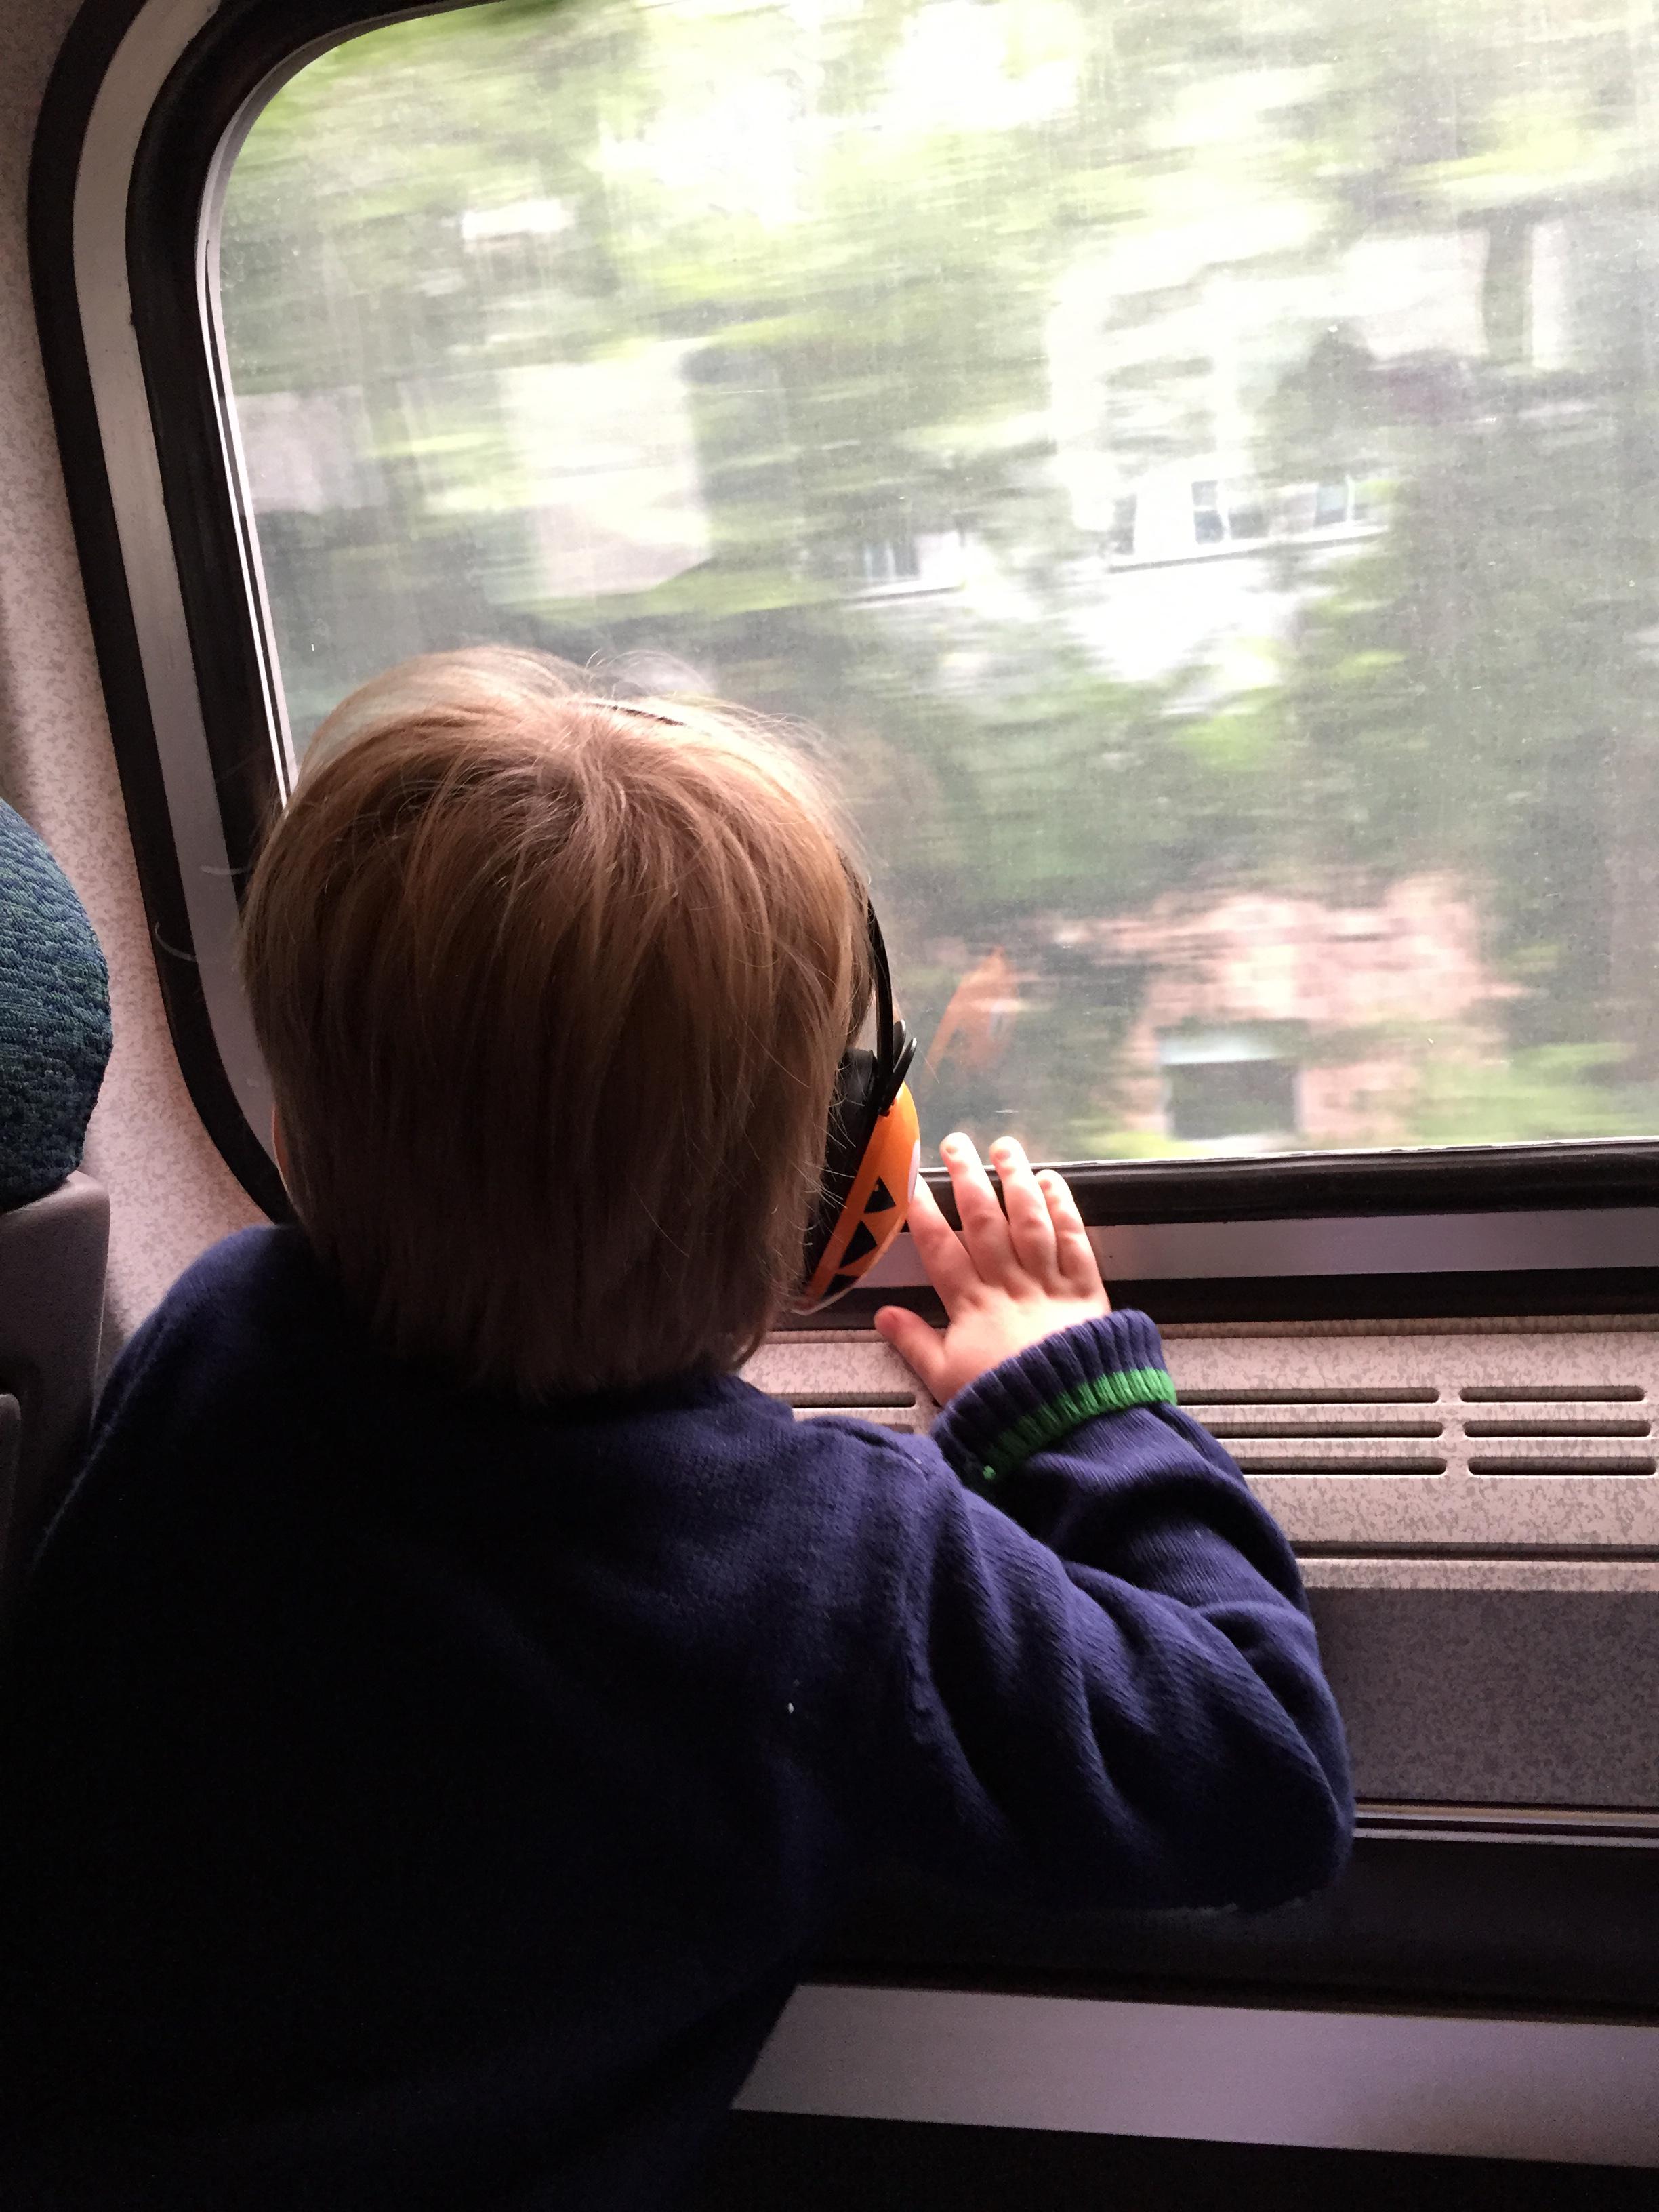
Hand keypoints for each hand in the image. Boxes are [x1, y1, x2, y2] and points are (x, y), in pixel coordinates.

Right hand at [874, 1134, 1110, 1405]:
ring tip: (1004, 1146)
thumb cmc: (1002, 1403)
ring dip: (1014, 1181)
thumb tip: (881, 1314)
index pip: (941, 1248)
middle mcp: (1008, 1285)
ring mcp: (1048, 1283)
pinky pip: (1074, 1241)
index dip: (924, 1212)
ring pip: (1029, 1221)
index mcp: (970, 1305)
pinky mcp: (1085, 1291)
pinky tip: (1050, 1181)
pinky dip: (1063, 1208)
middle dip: (968, 1179)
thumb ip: (913, 1342)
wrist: (1065, 1420)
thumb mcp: (945, 1379)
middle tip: (956, 1143)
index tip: (910, 1180)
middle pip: (985, 1222)